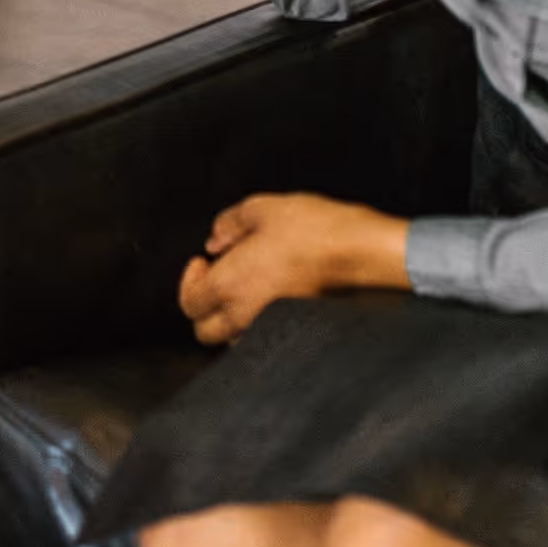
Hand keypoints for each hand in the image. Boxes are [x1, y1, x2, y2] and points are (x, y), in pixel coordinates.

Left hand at [176, 192, 411, 345]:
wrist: (358, 251)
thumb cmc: (312, 229)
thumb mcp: (262, 208)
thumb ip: (229, 223)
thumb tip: (215, 239)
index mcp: (228, 285)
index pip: (188, 303)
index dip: (190, 281)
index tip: (204, 261)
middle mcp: (245, 314)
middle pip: (204, 332)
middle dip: (204, 308)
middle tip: (218, 279)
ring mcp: (271, 327)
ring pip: (234, 338)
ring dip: (231, 317)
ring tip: (247, 286)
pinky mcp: (295, 329)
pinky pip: (263, 336)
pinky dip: (258, 322)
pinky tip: (272, 296)